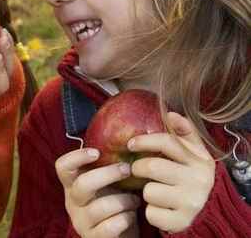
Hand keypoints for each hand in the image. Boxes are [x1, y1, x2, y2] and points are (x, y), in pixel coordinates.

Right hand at [55, 149, 140, 237]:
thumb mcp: (107, 184)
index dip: (76, 157)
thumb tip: (130, 138)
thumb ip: (108, 165)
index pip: (62, 167)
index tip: (97, 152)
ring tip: (135, 200)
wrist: (118, 236)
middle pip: (82, 184)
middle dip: (109, 174)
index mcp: (72, 185)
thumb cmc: (114, 203)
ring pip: (101, 207)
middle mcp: (72, 202)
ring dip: (124, 201)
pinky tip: (131, 217)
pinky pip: (111, 227)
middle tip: (127, 169)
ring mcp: (81, 222)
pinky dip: (126, 219)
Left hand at [128, 112, 214, 232]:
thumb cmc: (187, 175)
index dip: (145, 140)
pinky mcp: (181, 221)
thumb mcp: (191, 152)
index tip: (131, 144)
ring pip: (149, 191)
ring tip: (155, 191)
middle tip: (138, 170)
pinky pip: (151, 212)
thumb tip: (171, 113)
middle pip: (151, 166)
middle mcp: (200, 180)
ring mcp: (192, 202)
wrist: (202, 211)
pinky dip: (150, 211)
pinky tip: (159, 208)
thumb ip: (183, 132)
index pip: (168, 142)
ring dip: (146, 191)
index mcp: (201, 159)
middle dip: (138, 168)